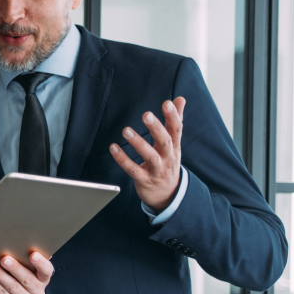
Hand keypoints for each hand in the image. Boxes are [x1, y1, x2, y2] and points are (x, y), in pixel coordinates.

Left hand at [0, 252, 53, 293]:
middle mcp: (38, 291)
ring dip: (1, 275)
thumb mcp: (16, 263)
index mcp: (42, 278)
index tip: (33, 254)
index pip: (46, 271)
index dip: (41, 263)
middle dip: (15, 268)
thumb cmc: (6, 272)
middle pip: (28, 279)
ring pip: (13, 287)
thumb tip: (24, 242)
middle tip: (4, 258)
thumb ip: (22, 256)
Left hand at [110, 97, 185, 211]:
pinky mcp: (144, 180)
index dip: (173, 117)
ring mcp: (156, 170)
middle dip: (156, 128)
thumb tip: (179, 99)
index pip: (177, 130)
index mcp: (174, 147)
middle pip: (165, 142)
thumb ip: (175, 121)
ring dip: (138, 143)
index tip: (168, 103)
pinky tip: (113, 148)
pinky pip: (133, 170)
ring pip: (150, 157)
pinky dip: (123, 159)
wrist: (168, 195)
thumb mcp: (174, 143)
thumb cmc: (168, 163)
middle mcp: (168, 158)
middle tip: (146, 114)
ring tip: (126, 130)